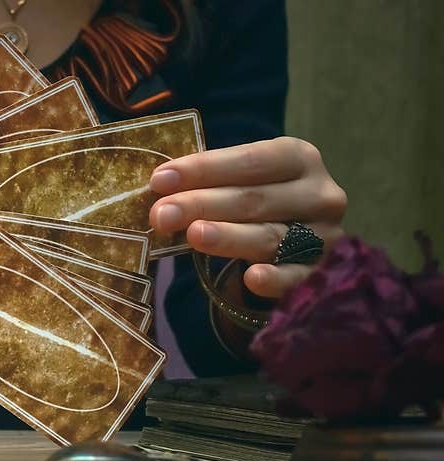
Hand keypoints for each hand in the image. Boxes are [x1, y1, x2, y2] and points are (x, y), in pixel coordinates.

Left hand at [149, 137, 346, 297]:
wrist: (293, 244)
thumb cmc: (257, 205)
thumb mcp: (240, 182)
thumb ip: (208, 181)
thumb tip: (160, 185)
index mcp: (297, 158)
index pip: (248, 160)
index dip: (203, 169)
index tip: (160, 180)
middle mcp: (319, 193)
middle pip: (253, 199)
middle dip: (201, 205)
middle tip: (161, 214)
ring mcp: (325, 235)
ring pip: (269, 237)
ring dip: (228, 236)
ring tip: (193, 235)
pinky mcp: (321, 272)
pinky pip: (296, 277)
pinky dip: (275, 279)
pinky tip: (251, 278)